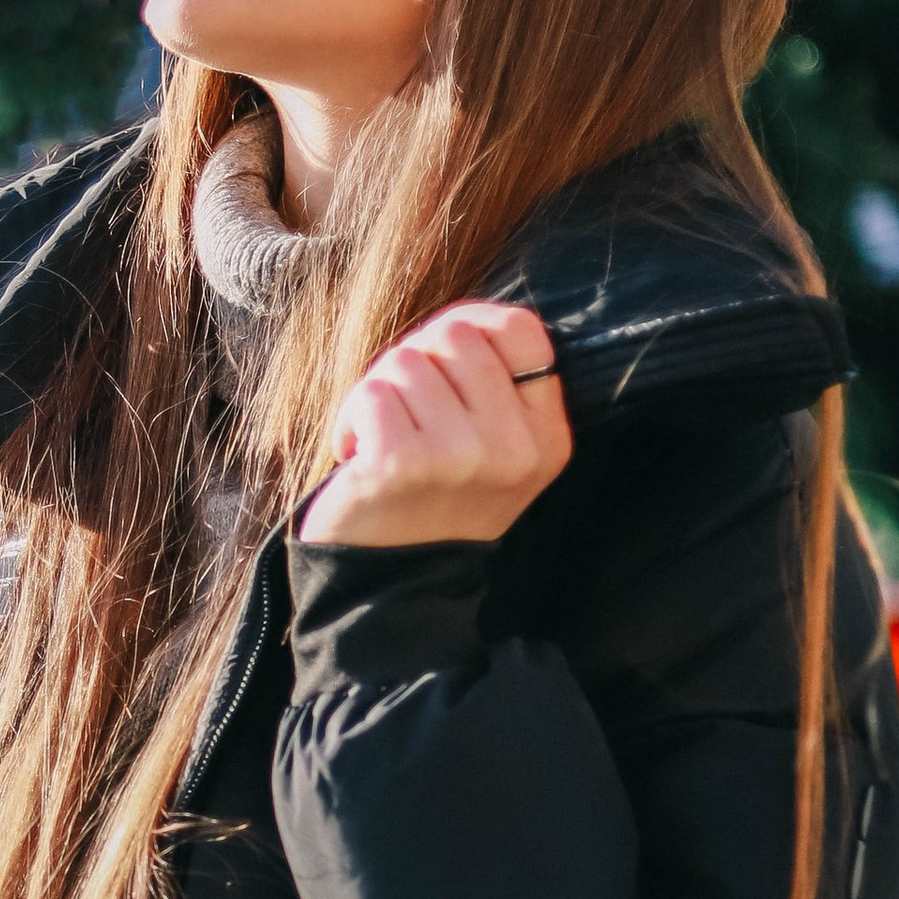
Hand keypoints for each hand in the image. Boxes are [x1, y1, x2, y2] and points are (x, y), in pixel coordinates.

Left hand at [300, 299, 571, 550]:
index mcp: (546, 437)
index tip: (446, 366)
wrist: (389, 581)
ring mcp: (461, 456)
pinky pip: (371, 393)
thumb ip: (492, 378)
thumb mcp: (491, 444)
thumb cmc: (431, 493)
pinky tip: (360, 458)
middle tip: (407, 413)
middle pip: (457, 334)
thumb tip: (467, 318)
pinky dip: (352, 418)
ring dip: (381, 393)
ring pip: (407, 360)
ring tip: (385, 443)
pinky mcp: (403, 463)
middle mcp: (515, 448)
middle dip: (418, 360)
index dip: (473, 327)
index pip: (521, 328)